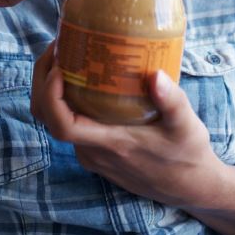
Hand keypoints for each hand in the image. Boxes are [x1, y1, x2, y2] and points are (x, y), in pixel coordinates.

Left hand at [31, 42, 223, 210]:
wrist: (192, 187)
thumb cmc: (188, 156)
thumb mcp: (187, 126)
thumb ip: (172, 101)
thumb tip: (156, 74)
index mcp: (110, 145)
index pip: (62, 125)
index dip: (51, 96)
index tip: (59, 67)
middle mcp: (93, 152)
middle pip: (48, 117)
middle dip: (42, 80)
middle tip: (57, 47)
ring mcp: (92, 153)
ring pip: (55, 119)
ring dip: (52, 86)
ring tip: (67, 54)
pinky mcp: (96, 151)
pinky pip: (70, 122)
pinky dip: (66, 97)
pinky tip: (84, 75)